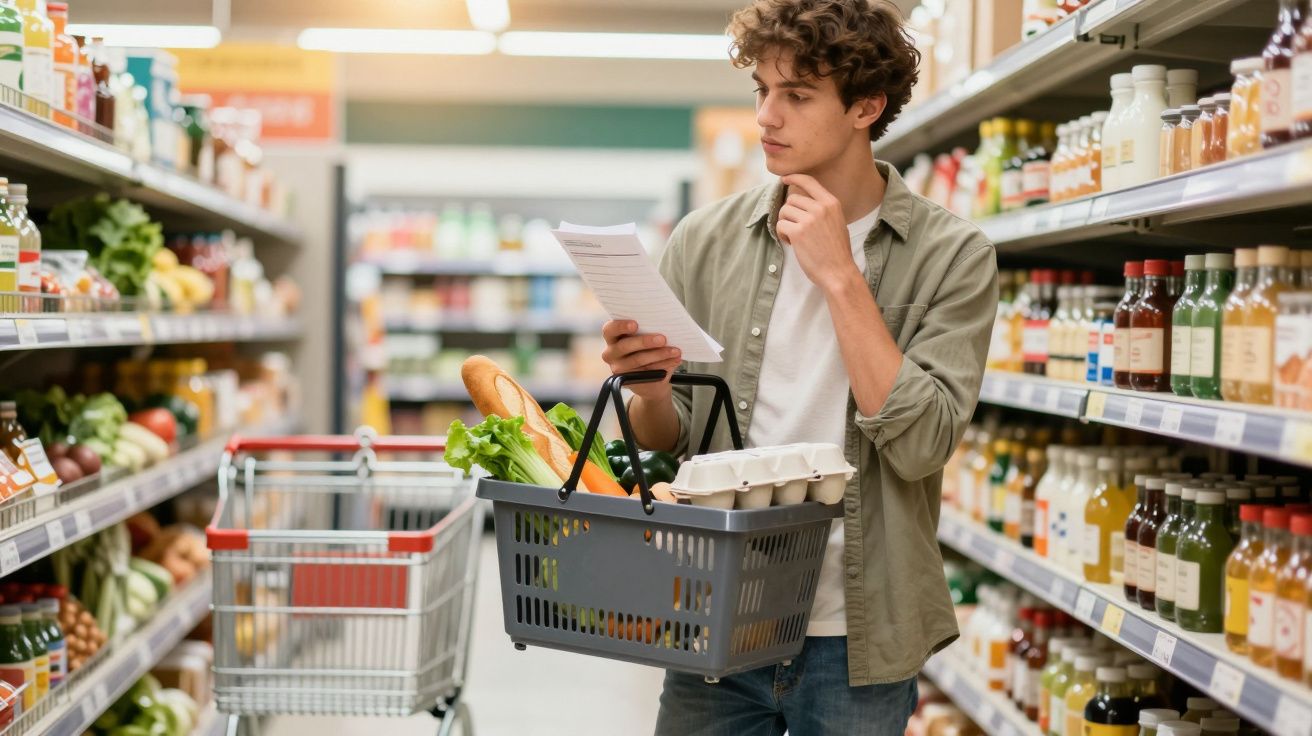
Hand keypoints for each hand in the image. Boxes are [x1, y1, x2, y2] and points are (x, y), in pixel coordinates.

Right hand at [601, 320, 681, 400]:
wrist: (650, 378)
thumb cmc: (647, 350)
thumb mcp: (645, 337)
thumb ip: (648, 330)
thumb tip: (664, 325)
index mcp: (612, 337)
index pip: (610, 329)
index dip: (621, 326)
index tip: (635, 324)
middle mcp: (611, 353)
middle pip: (625, 346)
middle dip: (645, 341)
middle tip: (662, 339)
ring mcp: (618, 368)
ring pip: (638, 360)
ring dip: (659, 354)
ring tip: (675, 351)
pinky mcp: (628, 380)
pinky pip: (646, 372)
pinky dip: (663, 365)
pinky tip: (674, 360)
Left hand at [777, 174, 861, 290]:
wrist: (838, 272)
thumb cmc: (836, 251)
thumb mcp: (836, 222)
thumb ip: (822, 209)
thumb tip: (800, 199)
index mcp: (832, 203)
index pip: (809, 181)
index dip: (794, 177)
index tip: (784, 179)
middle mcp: (821, 208)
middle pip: (792, 199)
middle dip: (789, 213)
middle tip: (796, 229)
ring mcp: (809, 219)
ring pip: (784, 211)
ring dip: (785, 224)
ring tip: (795, 237)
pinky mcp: (798, 232)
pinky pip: (780, 224)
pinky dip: (782, 234)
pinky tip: (792, 244)